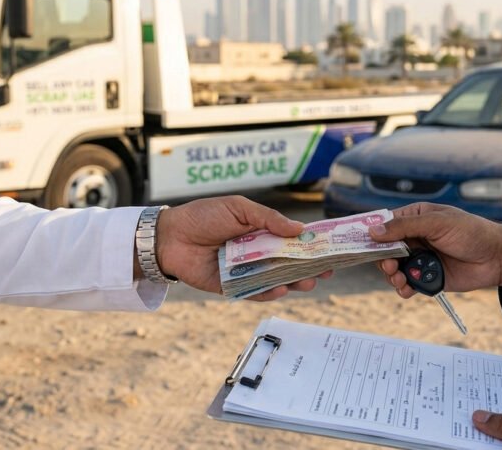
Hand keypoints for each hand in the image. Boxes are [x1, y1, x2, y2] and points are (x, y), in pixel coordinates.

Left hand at [152, 196, 329, 300]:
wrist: (170, 236)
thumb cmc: (203, 216)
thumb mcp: (239, 209)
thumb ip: (268, 219)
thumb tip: (299, 229)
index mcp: (260, 232)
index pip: (291, 239)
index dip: (311, 245)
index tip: (331, 249)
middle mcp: (256, 253)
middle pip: (288, 263)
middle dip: (309, 267)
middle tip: (326, 271)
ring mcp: (245, 271)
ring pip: (275, 279)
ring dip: (293, 282)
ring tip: (308, 281)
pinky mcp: (231, 287)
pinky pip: (254, 293)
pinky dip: (268, 292)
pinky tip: (281, 288)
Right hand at [369, 202, 501, 297]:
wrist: (497, 258)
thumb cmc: (471, 232)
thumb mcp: (437, 223)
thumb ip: (405, 227)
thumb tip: (374, 231)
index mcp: (415, 218)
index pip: (386, 224)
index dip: (372, 234)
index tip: (361, 245)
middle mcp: (414, 238)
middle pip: (385, 249)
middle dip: (382, 259)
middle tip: (389, 266)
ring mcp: (420, 258)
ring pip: (393, 269)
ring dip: (392, 276)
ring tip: (399, 279)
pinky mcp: (427, 277)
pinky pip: (407, 284)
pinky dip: (403, 288)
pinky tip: (407, 289)